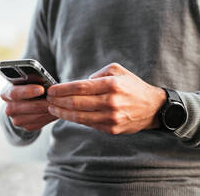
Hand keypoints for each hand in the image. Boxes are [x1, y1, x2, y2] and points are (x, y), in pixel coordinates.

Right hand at [0, 84, 57, 131]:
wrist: (26, 101)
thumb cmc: (29, 86)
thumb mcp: (28, 80)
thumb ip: (34, 80)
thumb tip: (46, 82)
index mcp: (6, 93)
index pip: (14, 93)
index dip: (28, 91)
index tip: (41, 89)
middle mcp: (8, 108)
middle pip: (27, 107)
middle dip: (44, 102)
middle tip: (56, 98)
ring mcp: (16, 120)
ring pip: (36, 117)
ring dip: (49, 110)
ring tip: (59, 104)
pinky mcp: (26, 127)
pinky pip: (39, 123)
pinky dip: (49, 117)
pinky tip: (55, 111)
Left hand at [46, 63, 166, 133]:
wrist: (152, 108)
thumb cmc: (132, 86)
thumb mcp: (118, 71)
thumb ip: (98, 74)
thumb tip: (80, 83)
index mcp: (112, 85)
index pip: (80, 87)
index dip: (62, 89)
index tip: (51, 89)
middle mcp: (111, 102)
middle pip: (76, 103)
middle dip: (58, 101)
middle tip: (47, 99)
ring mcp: (111, 118)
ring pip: (79, 117)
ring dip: (62, 113)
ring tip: (52, 108)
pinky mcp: (111, 129)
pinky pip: (88, 124)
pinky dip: (75, 119)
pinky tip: (67, 115)